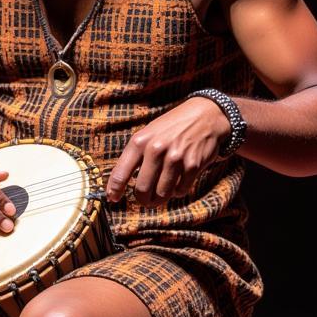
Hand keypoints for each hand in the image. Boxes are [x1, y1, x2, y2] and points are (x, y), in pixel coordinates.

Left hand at [106, 97, 231, 206]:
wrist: (204, 115)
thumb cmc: (170, 127)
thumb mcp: (147, 134)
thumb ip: (136, 155)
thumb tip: (121, 182)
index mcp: (139, 142)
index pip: (121, 172)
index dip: (115, 189)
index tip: (113, 198)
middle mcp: (155, 150)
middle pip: (142, 189)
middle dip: (142, 199)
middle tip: (145, 201)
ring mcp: (175, 158)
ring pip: (162, 193)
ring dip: (161, 198)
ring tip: (161, 194)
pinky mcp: (193, 165)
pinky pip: (181, 190)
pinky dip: (178, 191)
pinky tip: (177, 183)